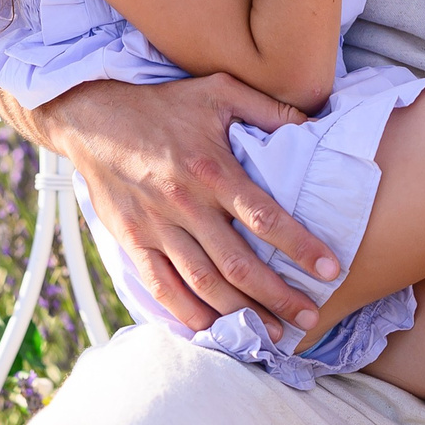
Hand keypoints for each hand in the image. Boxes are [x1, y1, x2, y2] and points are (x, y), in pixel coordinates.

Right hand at [31, 74, 340, 333]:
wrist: (94, 117)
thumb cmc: (163, 105)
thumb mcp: (220, 91)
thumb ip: (269, 109)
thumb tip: (317, 120)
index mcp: (212, 169)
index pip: (265, 217)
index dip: (301, 247)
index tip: (331, 271)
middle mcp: (186, 204)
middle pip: (238, 264)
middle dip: (278, 296)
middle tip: (310, 317)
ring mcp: (157, 227)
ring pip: (203, 283)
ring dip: (240, 313)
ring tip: (272, 333)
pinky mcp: (133, 241)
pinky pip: (161, 287)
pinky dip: (187, 314)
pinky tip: (213, 331)